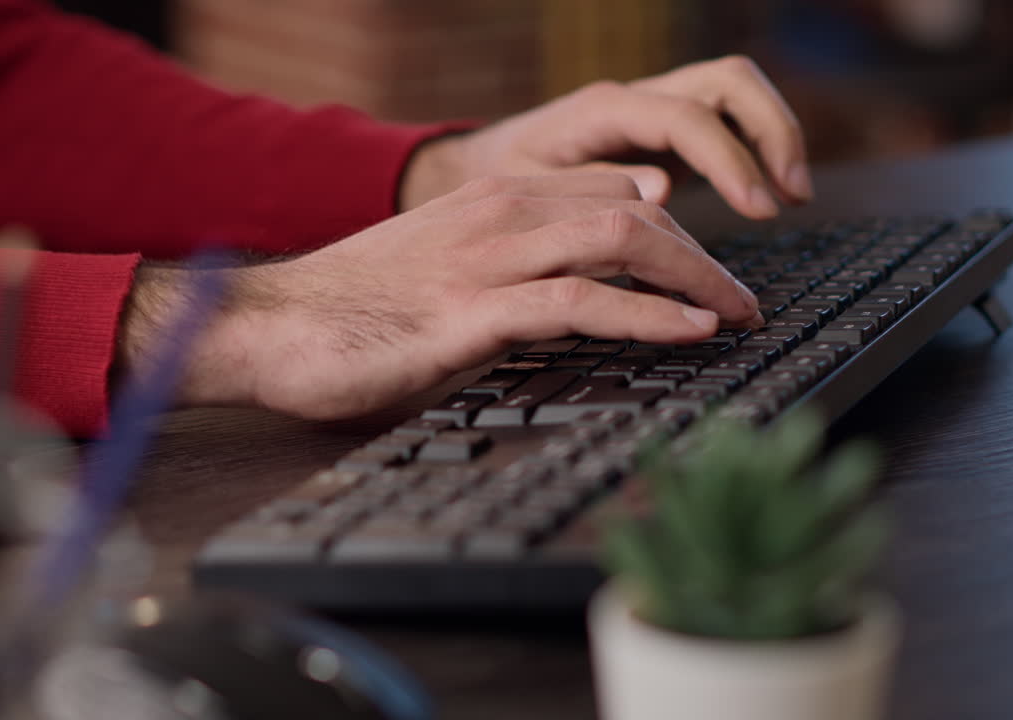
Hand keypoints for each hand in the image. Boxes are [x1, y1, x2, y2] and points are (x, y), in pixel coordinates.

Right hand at [124, 175, 763, 418]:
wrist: (268, 324)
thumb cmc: (352, 308)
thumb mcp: (441, 269)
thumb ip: (505, 267)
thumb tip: (569, 295)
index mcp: (492, 201)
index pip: (609, 197)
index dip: (672, 233)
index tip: (707, 272)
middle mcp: (499, 215)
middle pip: (633, 215)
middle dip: (702, 255)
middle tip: (743, 297)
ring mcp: (488, 259)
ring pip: (621, 244)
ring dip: (694, 279)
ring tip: (739, 314)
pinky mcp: (472, 312)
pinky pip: (581, 303)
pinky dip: (647, 315)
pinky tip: (690, 332)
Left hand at [400, 55, 810, 217]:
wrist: (481, 166)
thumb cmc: (501, 181)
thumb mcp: (530, 189)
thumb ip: (590, 187)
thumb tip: (663, 188)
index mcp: (603, 109)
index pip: (687, 118)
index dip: (730, 161)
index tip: (760, 209)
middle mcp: (637, 97)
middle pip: (728, 83)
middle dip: (772, 133)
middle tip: (791, 197)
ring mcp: (655, 109)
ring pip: (736, 92)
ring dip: (775, 136)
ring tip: (793, 197)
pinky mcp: (665, 131)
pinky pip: (726, 121)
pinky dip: (756, 149)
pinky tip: (766, 195)